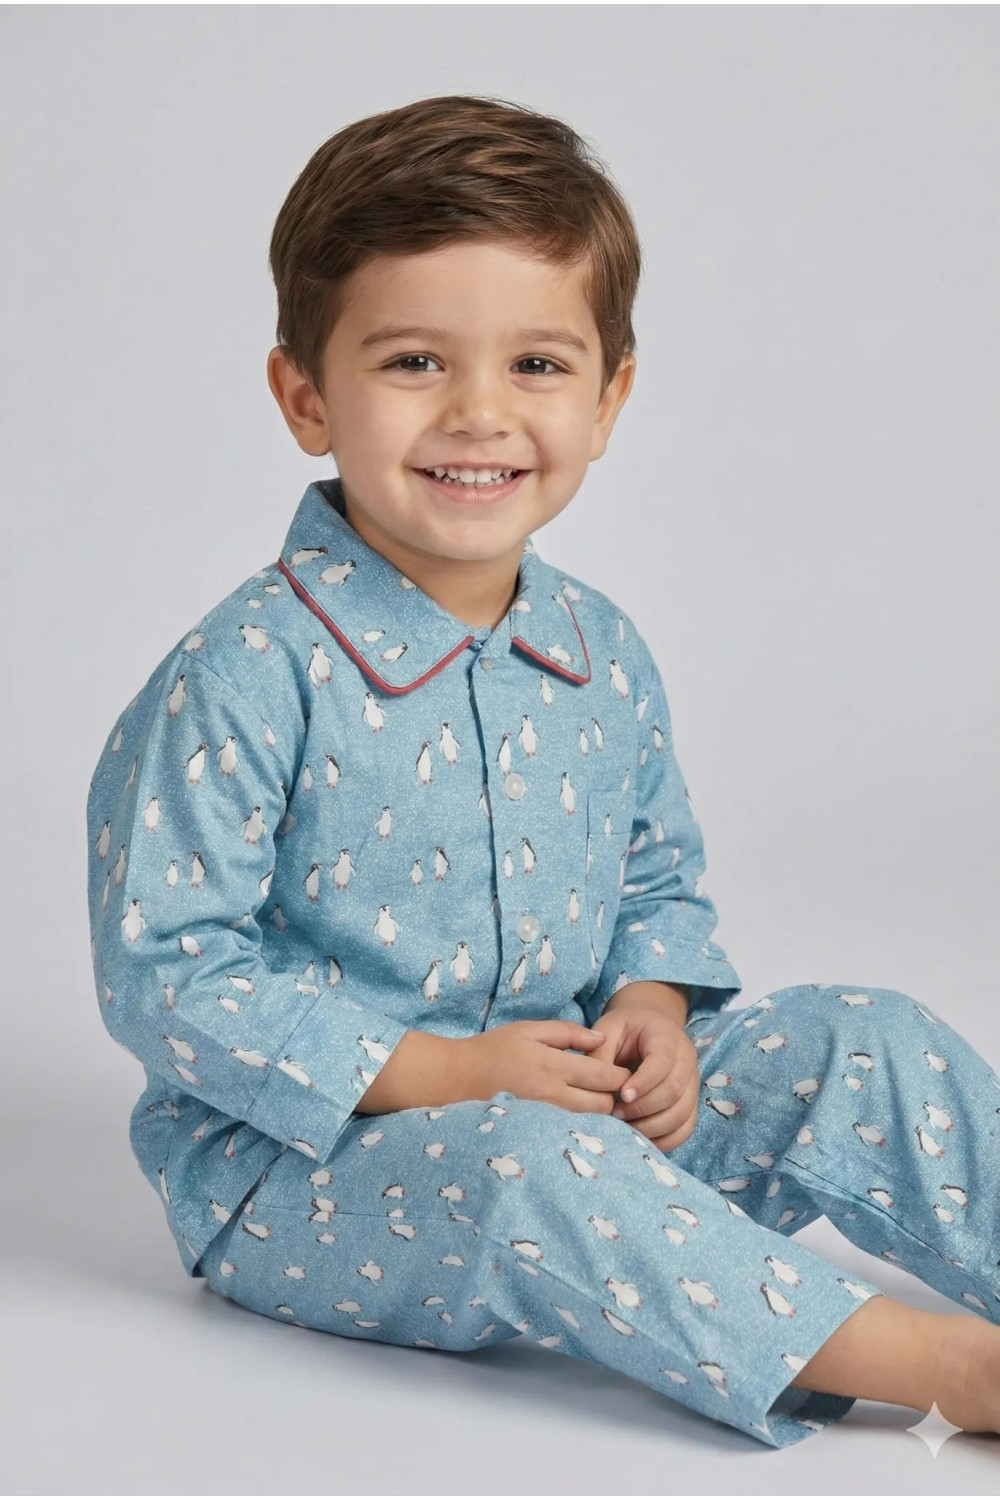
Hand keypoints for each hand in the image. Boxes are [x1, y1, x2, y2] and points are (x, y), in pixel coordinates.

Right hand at [458, 1020, 633, 1114]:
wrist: (458, 1077)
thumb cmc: (494, 1048)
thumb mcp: (529, 1029)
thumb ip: (567, 1033)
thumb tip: (601, 1039)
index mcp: (553, 1066)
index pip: (603, 1076)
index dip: (622, 1075)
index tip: (626, 1070)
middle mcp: (552, 1095)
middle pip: (603, 1106)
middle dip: (615, 1098)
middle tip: (615, 1088)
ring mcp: (544, 1117)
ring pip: (589, 1122)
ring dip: (601, 1113)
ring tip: (600, 1100)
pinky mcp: (536, 1130)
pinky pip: (570, 1130)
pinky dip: (582, 1124)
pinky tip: (581, 1116)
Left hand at [588, 1006, 699, 1151]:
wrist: (649, 1027)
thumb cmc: (626, 1029)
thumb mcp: (609, 1029)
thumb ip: (600, 1052)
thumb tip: (595, 1084)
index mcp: (666, 1036)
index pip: (662, 1061)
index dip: (643, 1082)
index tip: (621, 1095)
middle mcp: (686, 1059)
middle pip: (674, 1091)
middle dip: (643, 1108)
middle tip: (616, 1114)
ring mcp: (692, 1083)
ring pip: (682, 1113)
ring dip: (652, 1127)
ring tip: (625, 1127)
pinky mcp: (690, 1102)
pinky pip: (685, 1128)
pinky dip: (665, 1140)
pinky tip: (641, 1139)